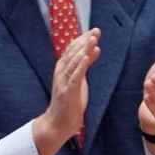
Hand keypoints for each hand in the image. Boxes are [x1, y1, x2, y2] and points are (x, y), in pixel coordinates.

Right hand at [32, 28, 99, 154]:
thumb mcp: (80, 80)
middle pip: (72, 54)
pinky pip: (74, 77)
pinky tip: (86, 57)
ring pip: (73, 63)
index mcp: (62, 70)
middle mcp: (60, 73)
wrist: (58, 123)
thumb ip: (85, 65)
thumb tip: (95, 49)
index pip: (72, 50)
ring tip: (92, 39)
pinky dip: (80, 66)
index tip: (94, 31)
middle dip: (84, 41)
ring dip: (83, 50)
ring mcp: (63, 82)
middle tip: (96, 31)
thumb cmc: (69, 102)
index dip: (82, 40)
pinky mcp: (67, 92)